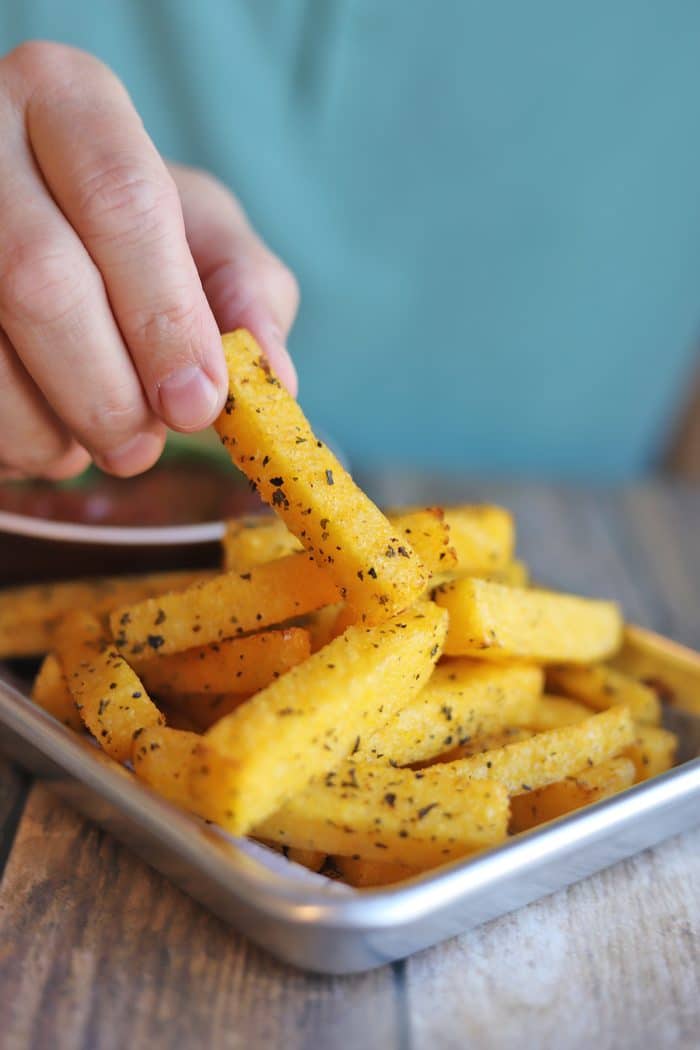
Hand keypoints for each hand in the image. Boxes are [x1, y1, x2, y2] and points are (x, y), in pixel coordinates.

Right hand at [0, 42, 298, 479]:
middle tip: (139, 448)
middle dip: (106, 392)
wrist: (18, 221)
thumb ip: (246, 291)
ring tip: (86, 441)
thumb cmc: (123, 233)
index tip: (199, 404)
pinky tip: (39, 431)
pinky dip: (10, 439)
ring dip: (47, 429)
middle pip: (41, 280)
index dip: (166, 318)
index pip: (122, 201)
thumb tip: (274, 380)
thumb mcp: (198, 232)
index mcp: (68, 100)